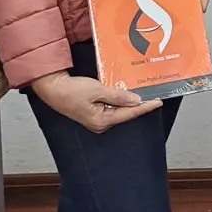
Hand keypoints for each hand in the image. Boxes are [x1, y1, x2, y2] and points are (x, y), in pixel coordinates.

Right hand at [31, 70, 161, 131]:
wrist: (53, 88)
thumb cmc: (71, 91)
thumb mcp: (97, 90)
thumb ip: (117, 96)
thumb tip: (136, 100)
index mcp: (102, 121)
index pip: (129, 114)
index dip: (145, 107)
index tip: (158, 101)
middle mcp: (101, 123)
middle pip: (125, 113)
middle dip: (139, 104)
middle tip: (154, 95)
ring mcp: (97, 119)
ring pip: (119, 109)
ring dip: (129, 101)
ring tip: (144, 92)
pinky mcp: (93, 112)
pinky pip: (111, 106)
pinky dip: (119, 100)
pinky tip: (126, 92)